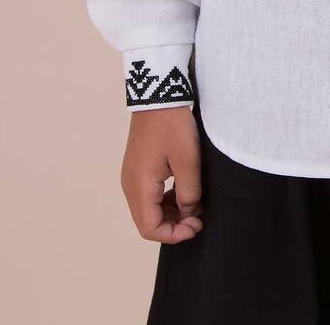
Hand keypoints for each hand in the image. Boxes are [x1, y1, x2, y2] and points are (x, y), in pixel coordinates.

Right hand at [121, 106, 203, 242]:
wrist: (159, 94)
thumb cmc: (173, 125)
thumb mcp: (188, 161)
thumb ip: (189, 192)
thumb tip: (188, 211)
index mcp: (140, 187)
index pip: (150, 229)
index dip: (174, 235)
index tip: (196, 226)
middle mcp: (130, 185)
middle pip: (148, 221)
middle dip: (174, 226)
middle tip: (199, 219)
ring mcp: (133, 176)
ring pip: (149, 209)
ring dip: (171, 214)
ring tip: (194, 205)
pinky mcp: (138, 167)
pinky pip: (150, 195)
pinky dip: (166, 200)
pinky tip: (184, 192)